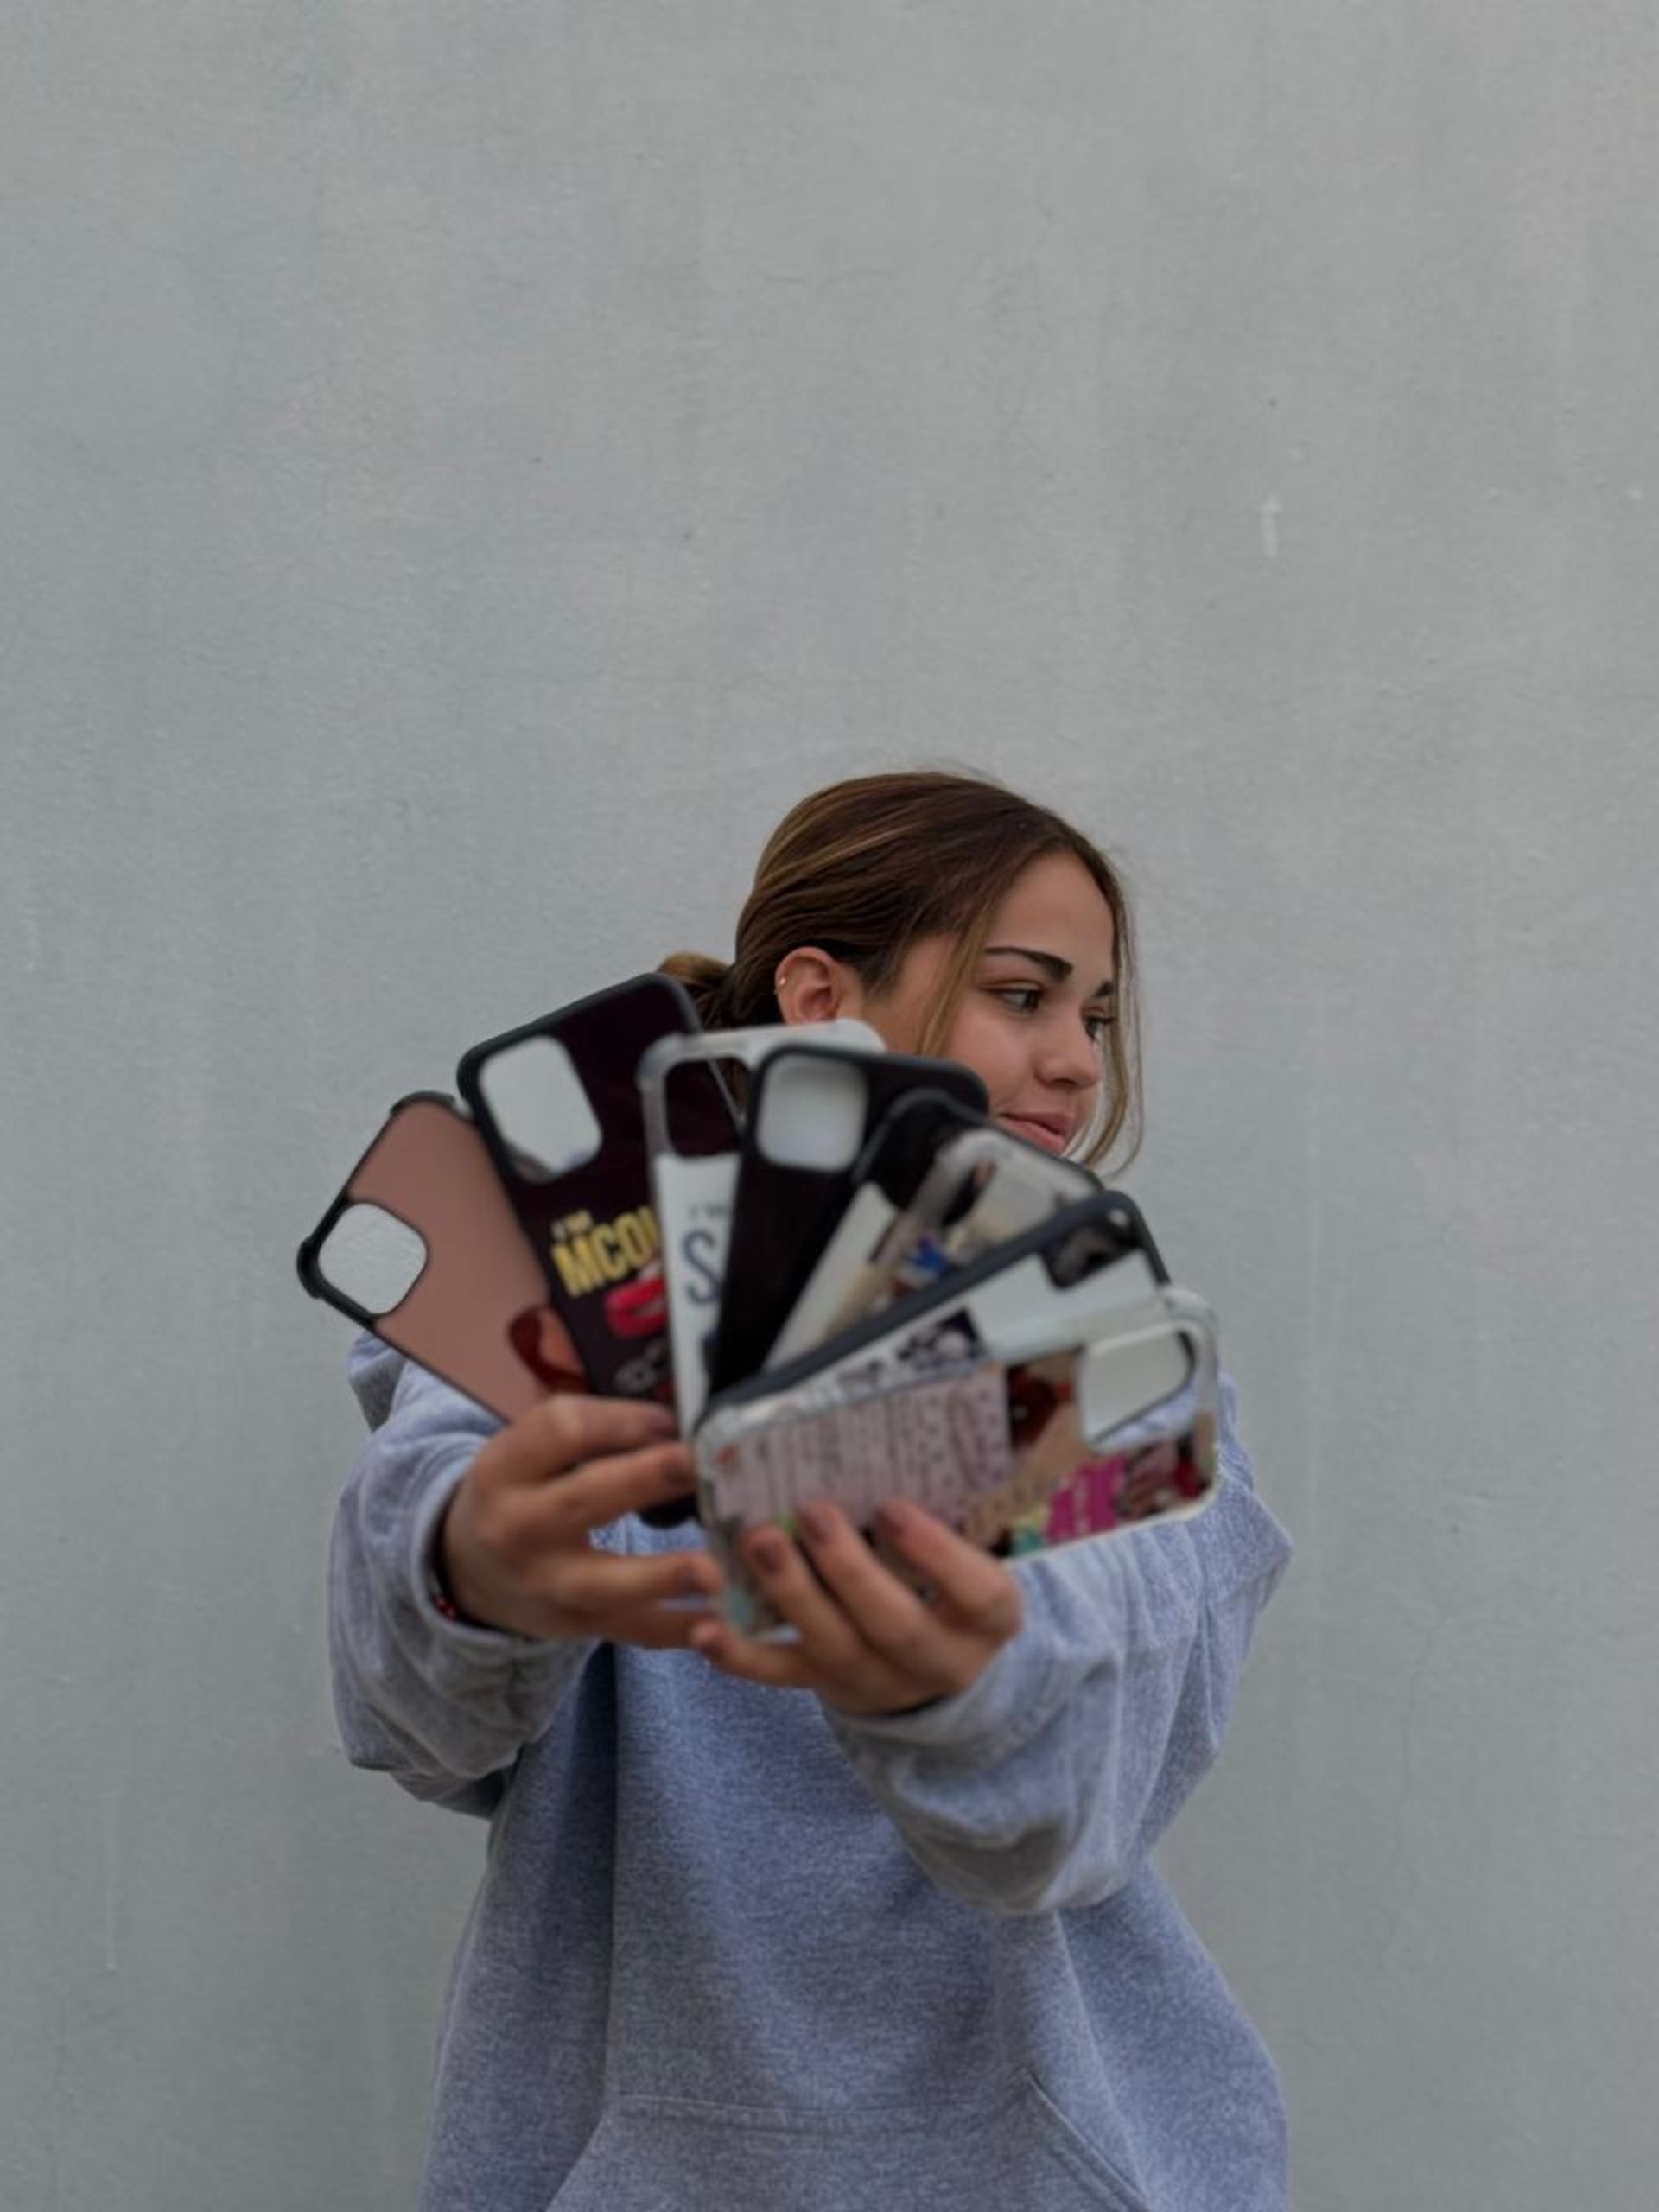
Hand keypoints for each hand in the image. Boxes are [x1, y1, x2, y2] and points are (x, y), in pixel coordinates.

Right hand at [438, 1396, 720, 1642]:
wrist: (471, 1573)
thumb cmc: (520, 1494)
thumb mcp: (527, 1454)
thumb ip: (589, 1433)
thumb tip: (677, 1423)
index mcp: (505, 1470)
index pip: (562, 1430)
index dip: (623, 1419)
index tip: (672, 1420)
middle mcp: (520, 1528)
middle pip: (584, 1498)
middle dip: (647, 1478)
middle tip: (700, 1464)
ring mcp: (549, 1584)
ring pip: (605, 1582)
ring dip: (663, 1575)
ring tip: (714, 1568)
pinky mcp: (579, 1624)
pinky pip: (634, 1631)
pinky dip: (679, 1630)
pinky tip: (720, 1622)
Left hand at [689, 1499, 1022, 1715]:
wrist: (936, 1668)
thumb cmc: (949, 1584)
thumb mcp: (971, 1553)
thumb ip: (946, 1512)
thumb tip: (895, 1436)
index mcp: (988, 1618)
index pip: (978, 1592)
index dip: (936, 1553)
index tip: (891, 1505)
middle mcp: (939, 1658)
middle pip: (895, 1625)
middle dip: (849, 1570)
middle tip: (813, 1511)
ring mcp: (879, 1679)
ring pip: (834, 1648)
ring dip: (792, 1595)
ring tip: (760, 1541)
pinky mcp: (827, 1686)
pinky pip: (782, 1675)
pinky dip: (740, 1655)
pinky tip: (705, 1628)